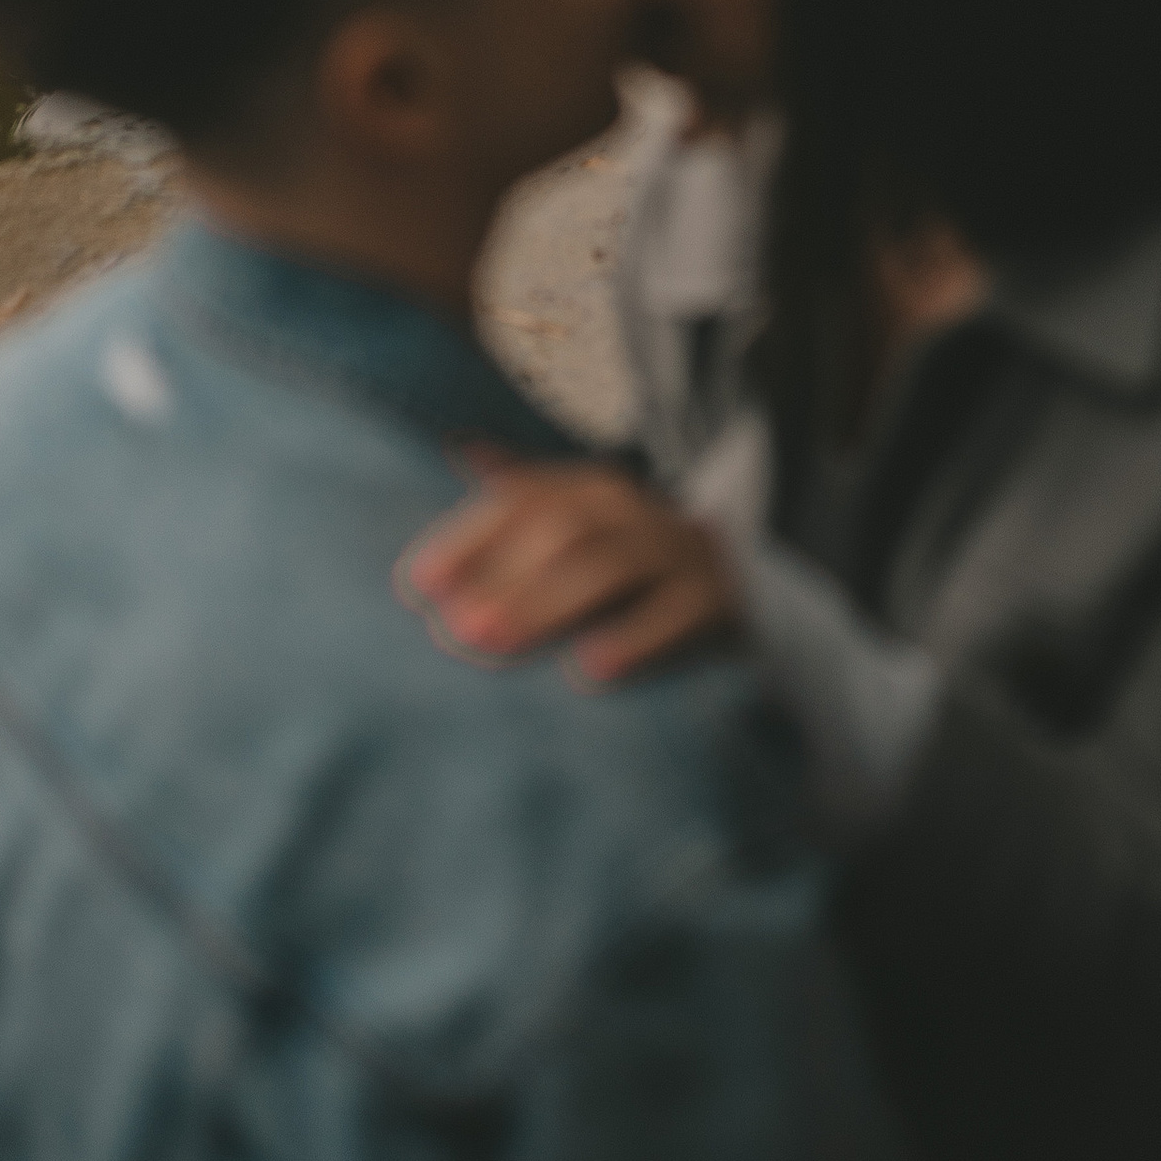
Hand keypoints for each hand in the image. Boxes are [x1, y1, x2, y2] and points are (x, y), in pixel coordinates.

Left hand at [400, 451, 740, 685]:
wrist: (742, 596)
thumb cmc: (630, 574)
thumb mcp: (576, 537)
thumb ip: (514, 521)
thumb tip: (435, 496)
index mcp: (591, 491)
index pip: (524, 499)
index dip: (468, 537)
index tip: (418, 584)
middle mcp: (634, 510)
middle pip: (563, 530)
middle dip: (503, 578)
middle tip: (455, 628)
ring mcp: (680, 551)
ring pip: (610, 566)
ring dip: (546, 605)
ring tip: (495, 647)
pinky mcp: (718, 599)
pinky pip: (677, 613)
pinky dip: (634, 638)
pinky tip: (589, 670)